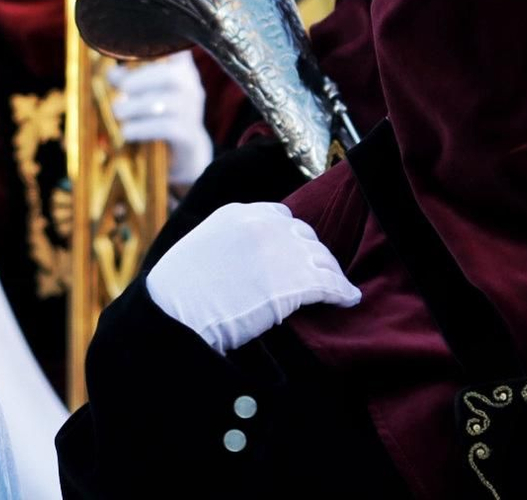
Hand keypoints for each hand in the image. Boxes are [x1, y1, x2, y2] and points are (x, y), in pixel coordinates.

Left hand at [108, 52, 213, 188]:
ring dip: (137, 106)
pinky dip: (143, 128)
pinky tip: (126, 131)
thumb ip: (129, 81)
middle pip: (172, 76)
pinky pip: (166, 128)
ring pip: (168, 104)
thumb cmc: (162, 114)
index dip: (163, 42)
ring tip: (117, 111)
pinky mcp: (189, 135)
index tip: (139, 45)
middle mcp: (192, 88)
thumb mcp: (147, 94)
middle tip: (121, 88)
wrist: (187, 149)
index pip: (179, 49)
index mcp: (182, 71)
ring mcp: (193, 112)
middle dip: (143, 79)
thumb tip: (111, 75)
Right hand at [145, 201, 360, 353]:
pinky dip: (342, 292)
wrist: (178, 313)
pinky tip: (348, 299)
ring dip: (330, 273)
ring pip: (321, 257)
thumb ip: (224, 245)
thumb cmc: (177, 293)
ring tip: (338, 287)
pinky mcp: (297, 281)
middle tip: (318, 271)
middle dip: (312, 253)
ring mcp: (282, 250)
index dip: (290, 235)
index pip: (278, 215)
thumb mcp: (197, 250)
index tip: (294, 250)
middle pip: (304, 234)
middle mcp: (263, 225)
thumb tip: (237, 262)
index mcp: (236, 214)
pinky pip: (330, 283)